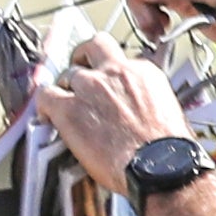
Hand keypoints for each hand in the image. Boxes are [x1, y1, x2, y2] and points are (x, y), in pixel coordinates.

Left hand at [31, 35, 187, 194]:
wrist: (162, 168)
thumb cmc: (170, 151)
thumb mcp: (169, 114)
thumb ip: (149, 102)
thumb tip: (141, 111)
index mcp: (144, 73)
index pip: (121, 59)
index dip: (112, 72)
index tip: (110, 82)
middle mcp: (116, 72)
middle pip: (92, 47)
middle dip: (84, 57)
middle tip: (81, 71)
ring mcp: (90, 87)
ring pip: (67, 73)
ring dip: (66, 87)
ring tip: (66, 102)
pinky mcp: (69, 109)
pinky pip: (45, 95)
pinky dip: (44, 104)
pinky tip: (48, 116)